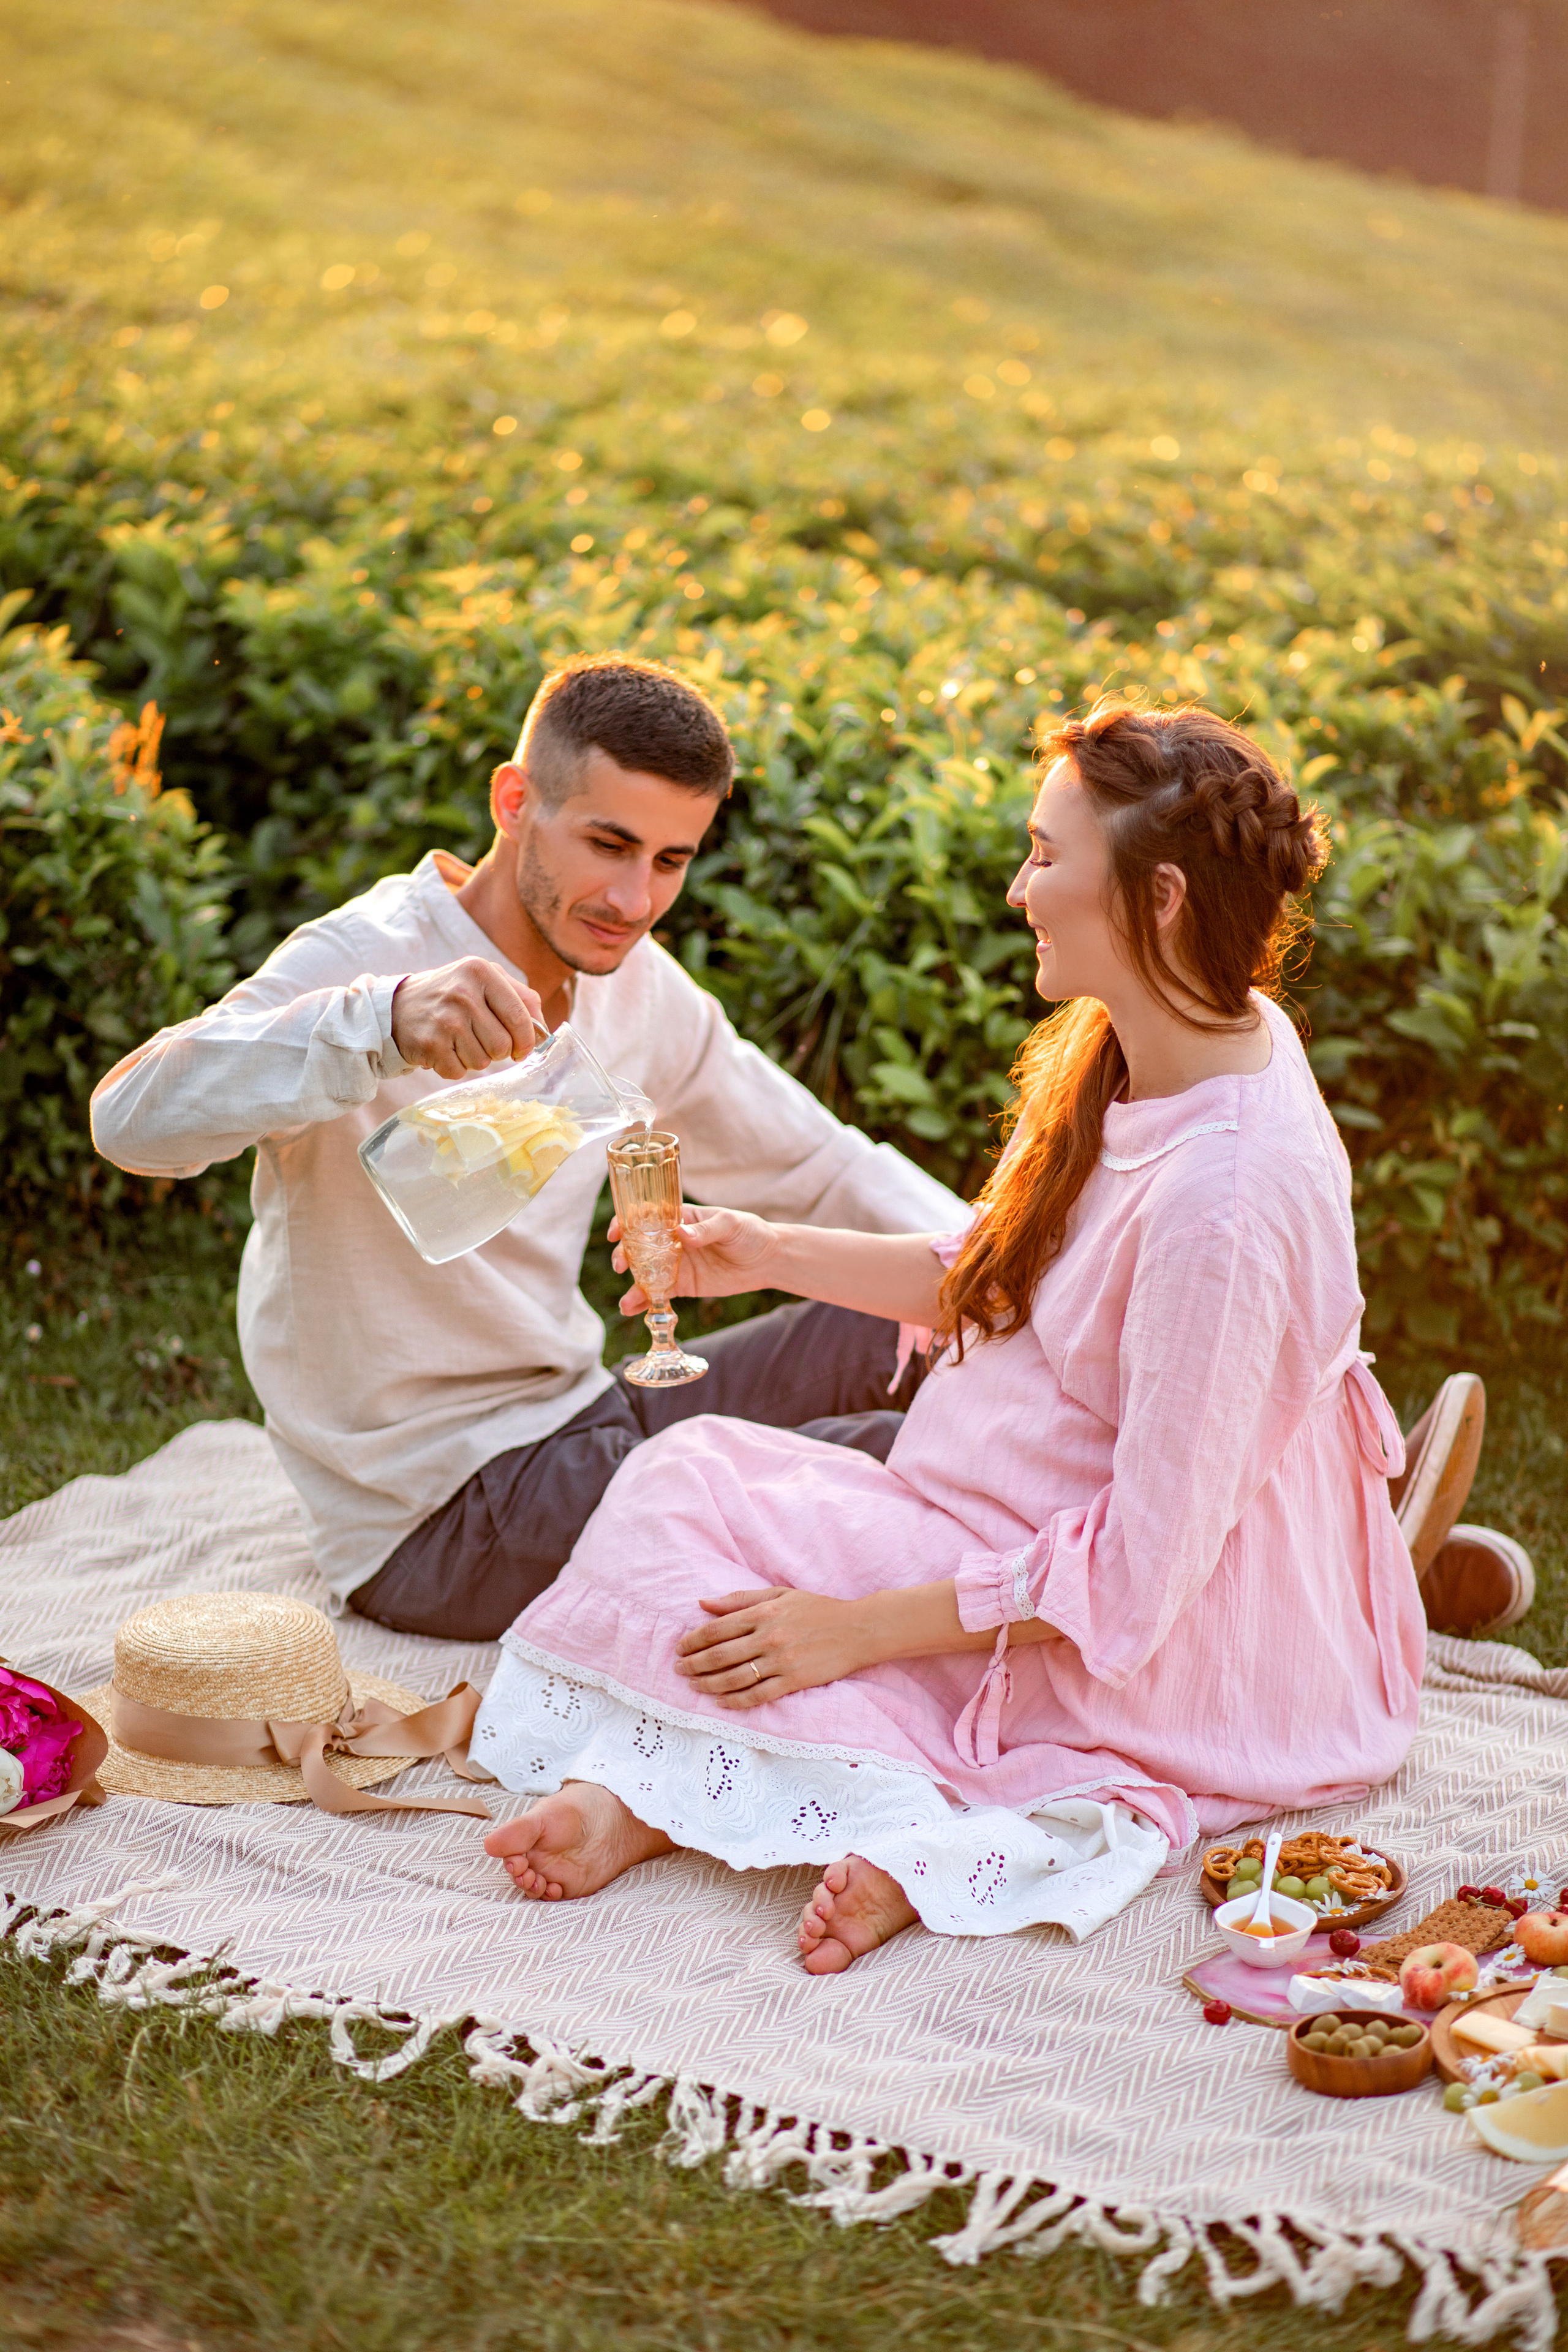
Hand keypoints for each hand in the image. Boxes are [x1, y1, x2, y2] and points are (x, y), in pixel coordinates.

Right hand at [391, 958, 544, 1078]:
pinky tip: (443, 1049)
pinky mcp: (430, 1044)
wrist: (395, 1007)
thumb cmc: (449, 995)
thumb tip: (543, 1031)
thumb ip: (520, 998)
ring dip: (475, 1058)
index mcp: (481, 972)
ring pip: (483, 1061)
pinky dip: (455, 1067)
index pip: (520, 1016)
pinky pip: (460, 1071)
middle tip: (483, 1041)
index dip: (527, 1040)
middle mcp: (463, 993)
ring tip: (459, 1041)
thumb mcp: (482, 980)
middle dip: (498, 1051)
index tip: (523, 1049)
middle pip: (503, 1045)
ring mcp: (445, 1020)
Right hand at [610, 1202, 779, 1314]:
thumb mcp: (730, 1223)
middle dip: (624, 1255)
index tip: (616, 1232)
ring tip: (627, 1301)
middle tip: (621, 1266)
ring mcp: (674, 1264)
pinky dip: (644, 1302)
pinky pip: (658, 1293)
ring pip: (644, 1273)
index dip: (625, 1222)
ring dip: (632, 1285)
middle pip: (637, 1246)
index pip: (645, 1216)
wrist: (767, 1260)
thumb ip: (705, 1229)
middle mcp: (670, 1240)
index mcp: (678, 1217)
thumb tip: (681, 1233)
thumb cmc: (749, 1232)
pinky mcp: (682, 1286)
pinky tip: (634, 1309)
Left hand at [675, 1587, 878, 1707]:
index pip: (717, 1628)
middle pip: (720, 1655)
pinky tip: (721, 1701)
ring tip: (694, 1686)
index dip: (694, 1640)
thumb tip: (703, 1603)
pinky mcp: (794, 1681)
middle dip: (694, 1664)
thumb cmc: (818, 1609)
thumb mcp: (780, 1595)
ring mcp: (781, 1661)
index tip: (680, 1647)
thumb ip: (741, 1599)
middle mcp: (769, 1637)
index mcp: (764, 1612)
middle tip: (679, 1670)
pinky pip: (758, 1695)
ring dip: (708, 1684)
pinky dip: (736, 1701)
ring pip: (734, 1678)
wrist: (858, 1630)